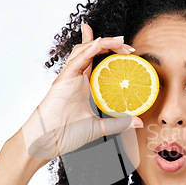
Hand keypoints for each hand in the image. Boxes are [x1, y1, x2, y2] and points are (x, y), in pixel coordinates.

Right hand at [21, 24, 143, 161]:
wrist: (47, 143)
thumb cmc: (66, 134)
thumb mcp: (99, 128)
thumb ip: (118, 123)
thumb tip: (138, 122)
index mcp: (83, 86)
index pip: (95, 60)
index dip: (108, 49)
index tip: (127, 49)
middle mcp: (75, 78)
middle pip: (91, 50)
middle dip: (109, 43)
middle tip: (126, 44)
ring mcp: (69, 78)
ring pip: (84, 51)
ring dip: (102, 42)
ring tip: (119, 41)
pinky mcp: (63, 81)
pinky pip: (76, 61)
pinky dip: (88, 50)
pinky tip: (100, 44)